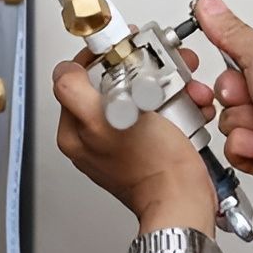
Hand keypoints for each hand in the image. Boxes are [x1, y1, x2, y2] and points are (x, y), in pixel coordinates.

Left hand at [52, 47, 216, 234]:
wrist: (185, 201)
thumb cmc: (154, 169)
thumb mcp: (105, 120)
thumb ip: (74, 91)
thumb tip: (64, 69)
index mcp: (75, 131)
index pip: (75, 77)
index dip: (99, 57)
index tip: (121, 51)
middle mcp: (94, 136)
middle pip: (112, 81)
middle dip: (144, 71)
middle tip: (161, 72)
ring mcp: (122, 140)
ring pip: (141, 93)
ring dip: (168, 86)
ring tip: (182, 94)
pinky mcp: (147, 144)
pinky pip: (160, 111)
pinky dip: (178, 104)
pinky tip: (188, 109)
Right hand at [190, 0, 252, 192]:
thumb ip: (230, 31)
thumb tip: (209, 5)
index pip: (237, 61)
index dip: (232, 65)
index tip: (235, 66)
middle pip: (227, 91)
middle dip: (236, 94)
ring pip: (226, 119)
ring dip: (243, 120)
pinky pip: (231, 146)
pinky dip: (246, 144)